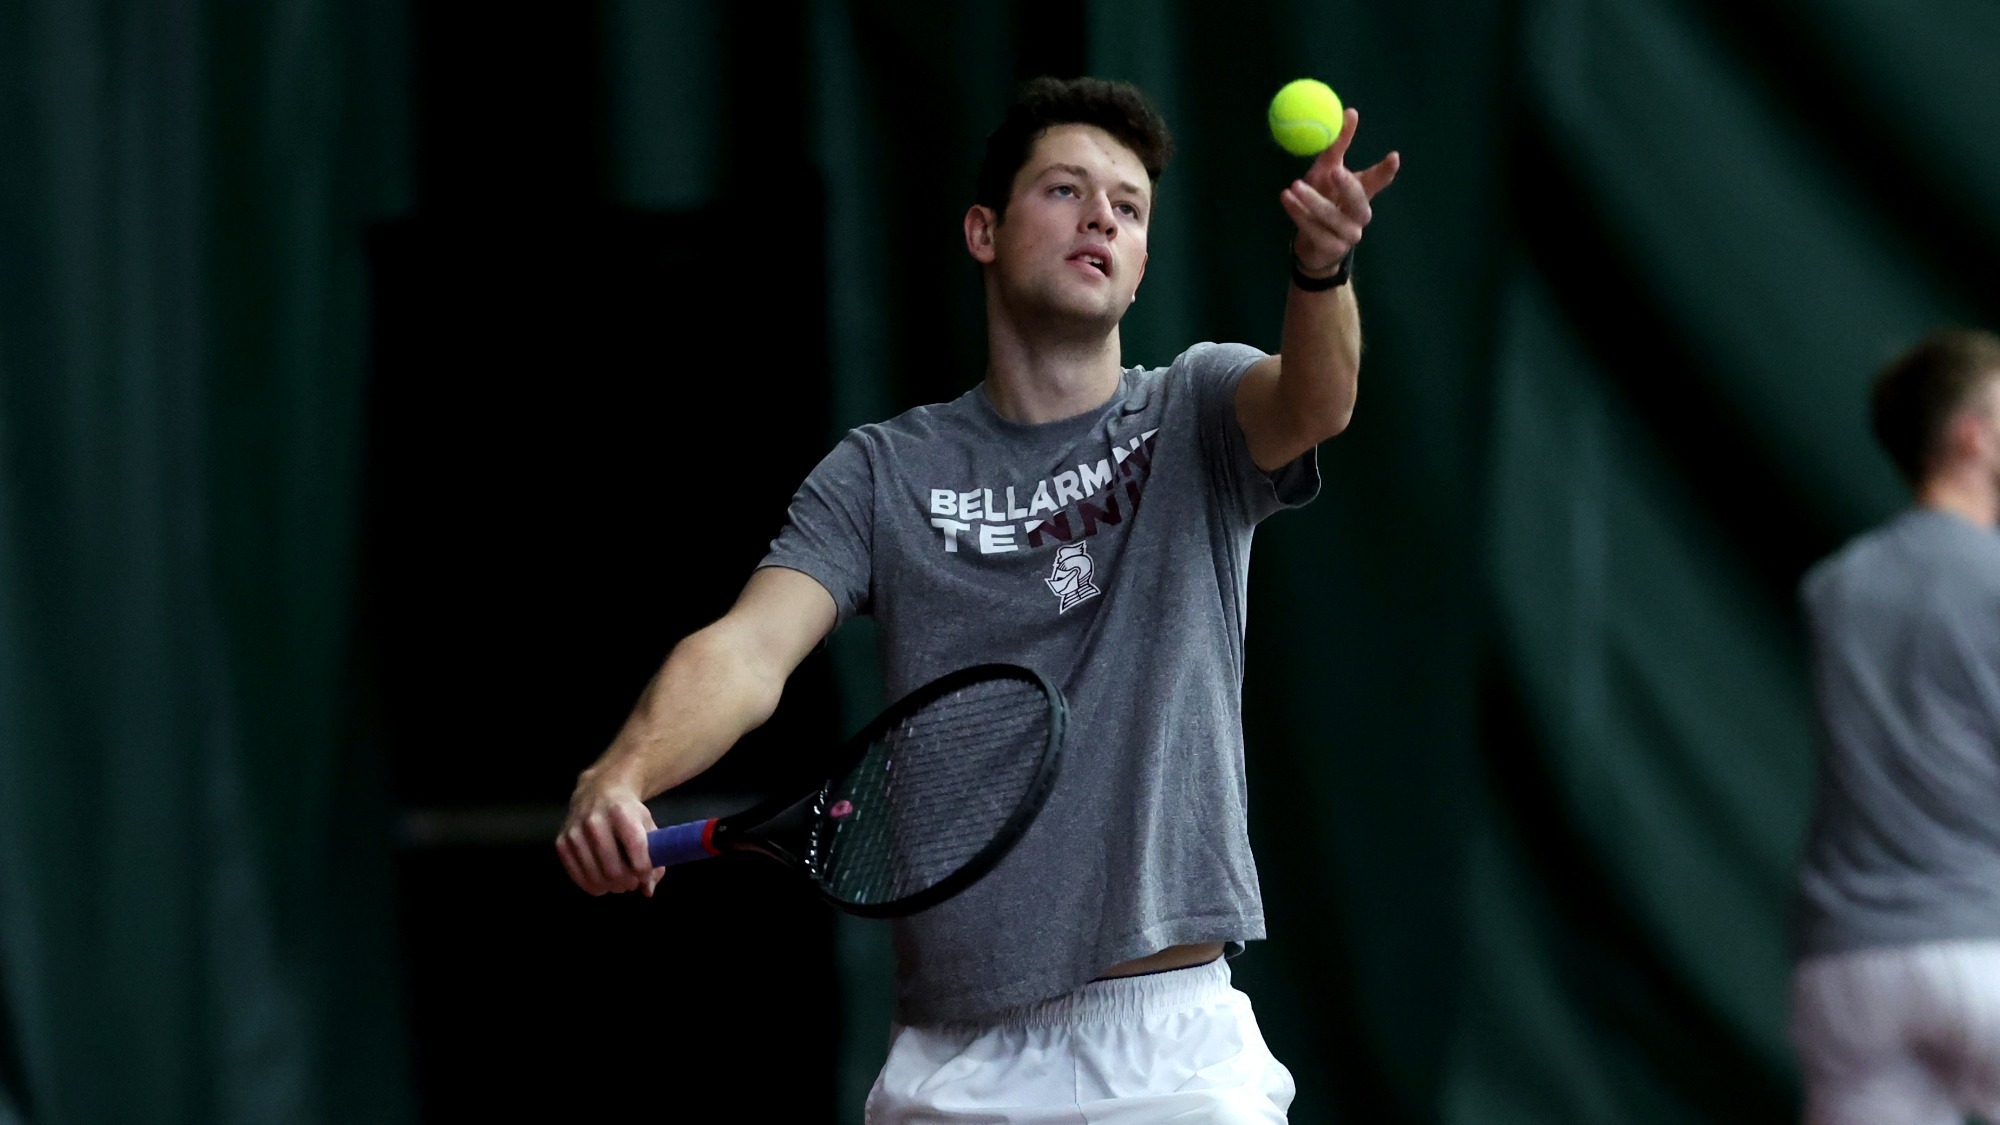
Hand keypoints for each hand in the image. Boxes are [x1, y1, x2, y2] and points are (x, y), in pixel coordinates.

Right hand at [556, 766, 662, 896]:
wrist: (598, 791)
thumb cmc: (628, 812)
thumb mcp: (647, 825)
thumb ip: (654, 856)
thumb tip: (647, 890)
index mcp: (621, 812)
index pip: (636, 849)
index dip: (644, 870)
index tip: (645, 873)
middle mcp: (594, 821)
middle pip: (614, 870)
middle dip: (627, 882)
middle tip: (632, 882)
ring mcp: (575, 832)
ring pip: (596, 877)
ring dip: (611, 887)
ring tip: (619, 882)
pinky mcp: (561, 842)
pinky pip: (578, 877)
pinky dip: (593, 886)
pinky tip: (602, 882)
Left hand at [1280, 108, 1400, 274]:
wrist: (1311, 245)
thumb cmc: (1321, 200)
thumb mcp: (1325, 170)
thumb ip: (1337, 145)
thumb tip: (1351, 111)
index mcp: (1362, 194)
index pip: (1378, 181)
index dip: (1386, 171)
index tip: (1393, 156)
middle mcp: (1360, 215)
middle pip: (1360, 202)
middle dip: (1348, 187)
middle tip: (1335, 171)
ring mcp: (1348, 234)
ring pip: (1332, 217)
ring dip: (1312, 201)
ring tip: (1294, 185)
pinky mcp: (1331, 248)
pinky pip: (1313, 229)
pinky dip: (1298, 213)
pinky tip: (1286, 198)